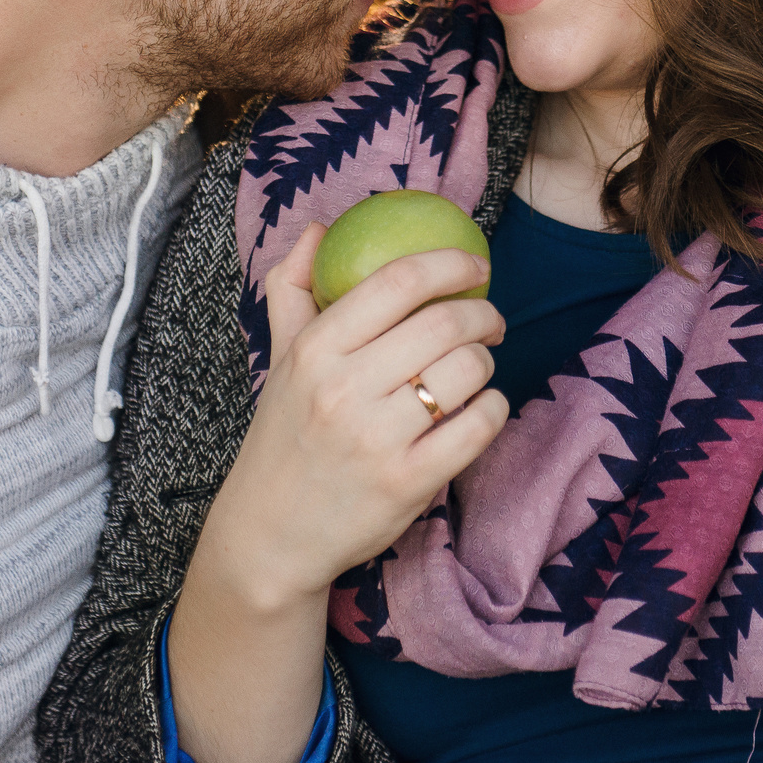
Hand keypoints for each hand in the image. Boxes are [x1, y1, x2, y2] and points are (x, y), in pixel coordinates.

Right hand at [201, 224, 509, 602]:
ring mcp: (377, 438)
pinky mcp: (407, 483)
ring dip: (486, 362)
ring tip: (476, 368)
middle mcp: (344, 388)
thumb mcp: (280, 358)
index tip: (475, 264)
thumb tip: (321, 228)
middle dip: (483, 313)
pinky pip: (478, 427)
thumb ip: (292, 287)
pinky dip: (493, 409)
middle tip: (489, 321)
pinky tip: (481, 408)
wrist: (269, 535)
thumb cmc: (284, 436)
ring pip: (467, 371)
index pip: (397, 281)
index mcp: (315, 348)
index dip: (449, 262)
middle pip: (444, 322)